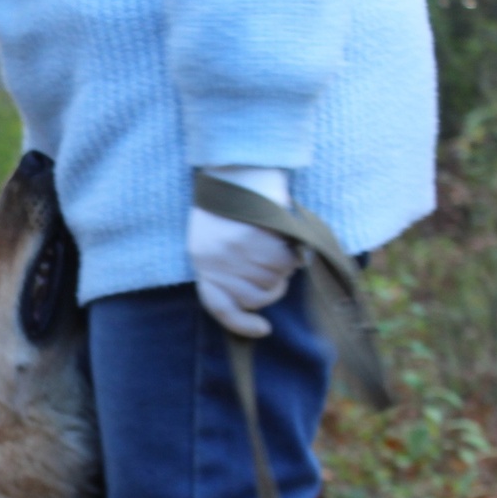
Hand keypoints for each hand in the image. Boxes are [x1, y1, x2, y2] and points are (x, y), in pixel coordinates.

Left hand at [189, 166, 296, 338]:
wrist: (236, 168)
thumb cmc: (229, 206)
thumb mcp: (215, 239)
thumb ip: (228, 270)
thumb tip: (258, 301)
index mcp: (202, 262)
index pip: (220, 307)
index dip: (242, 324)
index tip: (263, 330)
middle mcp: (217, 261)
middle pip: (256, 297)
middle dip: (271, 286)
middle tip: (273, 265)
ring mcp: (237, 251)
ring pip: (274, 281)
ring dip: (282, 268)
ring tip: (275, 245)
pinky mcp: (258, 238)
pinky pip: (287, 263)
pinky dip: (294, 255)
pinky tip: (286, 240)